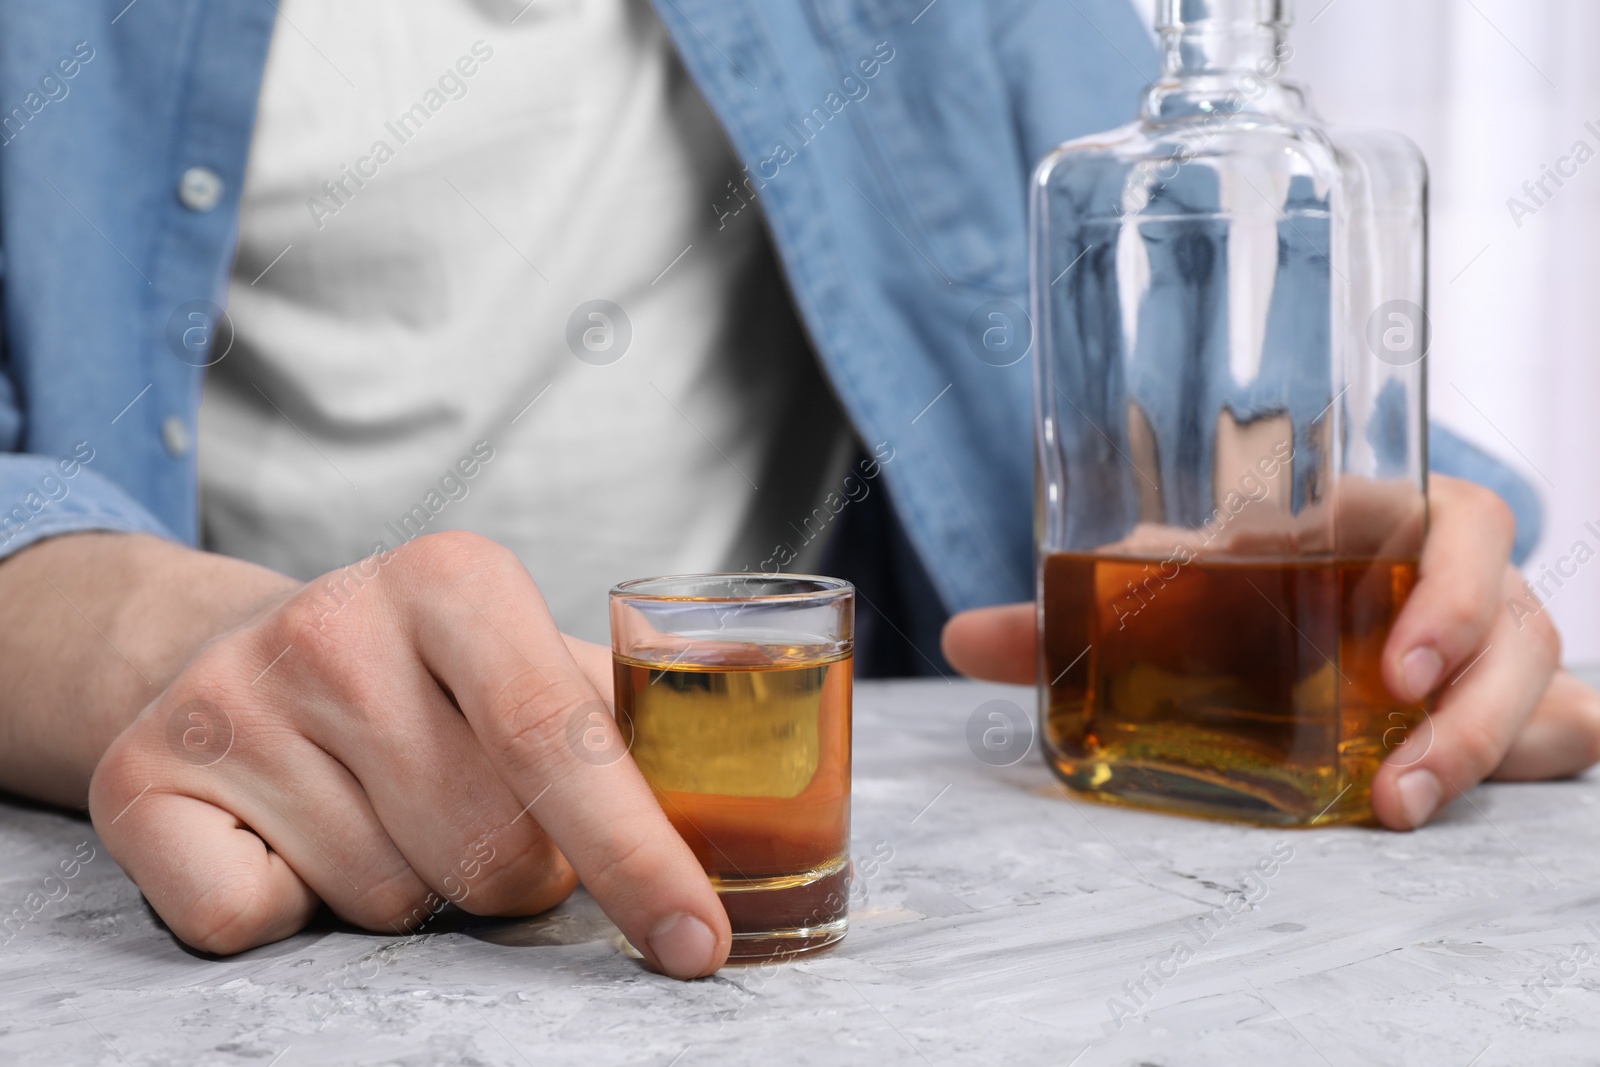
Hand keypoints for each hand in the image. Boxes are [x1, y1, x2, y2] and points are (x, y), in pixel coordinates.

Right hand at [87, 531, 729, 975]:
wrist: (238, 655)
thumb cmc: (422, 677)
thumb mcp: (525, 658)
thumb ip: (622, 724)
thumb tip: (738, 831)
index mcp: (454, 579)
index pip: (560, 734)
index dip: (638, 854)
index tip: (696, 944)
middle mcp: (335, 622)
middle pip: (487, 846)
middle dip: (515, 874)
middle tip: (479, 822)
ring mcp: (229, 698)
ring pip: (386, 899)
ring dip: (413, 891)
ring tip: (383, 814)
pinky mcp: (142, 778)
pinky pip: (256, 924)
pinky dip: (293, 915)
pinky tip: (294, 840)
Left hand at [942, 475, 1599, 829]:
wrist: (1298, 626)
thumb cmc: (1240, 599)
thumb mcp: (1174, 602)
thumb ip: (1077, 618)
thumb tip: (960, 638)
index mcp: (1377, 527)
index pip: (1457, 520)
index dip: (1447, 577)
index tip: (1395, 659)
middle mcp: (1448, 581)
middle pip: (1512, 608)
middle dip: (1475, 677)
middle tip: (1400, 733)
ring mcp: (1490, 644)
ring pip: (1544, 678)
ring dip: (1487, 740)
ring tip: (1404, 804)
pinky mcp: (1509, 706)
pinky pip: (1564, 726)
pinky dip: (1536, 757)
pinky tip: (1478, 796)